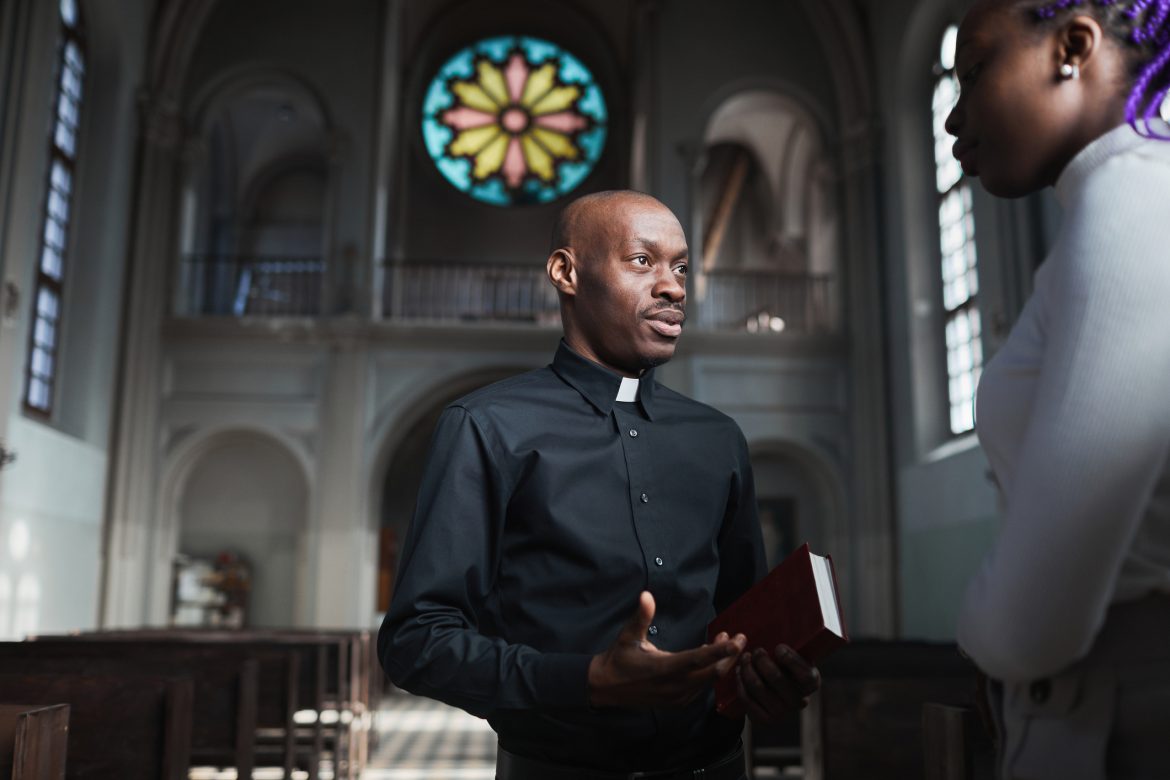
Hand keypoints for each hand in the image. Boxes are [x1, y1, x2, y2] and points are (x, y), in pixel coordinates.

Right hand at [587, 591, 746, 708]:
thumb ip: (641, 616)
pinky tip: (711, 658)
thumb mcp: (628, 635)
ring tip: (726, 642)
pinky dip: (711, 673)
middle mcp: (674, 686)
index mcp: (663, 668)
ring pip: (709, 682)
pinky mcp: (678, 702)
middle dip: (730, 656)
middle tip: (740, 637)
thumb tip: (646, 595)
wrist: (606, 688)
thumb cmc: (618, 658)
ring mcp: (677, 697)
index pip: (698, 660)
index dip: (719, 651)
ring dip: (721, 663)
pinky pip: (702, 688)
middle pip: (713, 673)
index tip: (735, 642)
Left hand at [735, 644, 820, 722]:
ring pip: (759, 687)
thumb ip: (787, 644)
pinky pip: (747, 699)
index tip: (778, 648)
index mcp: (811, 682)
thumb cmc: (783, 662)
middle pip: (777, 679)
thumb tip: (781, 621)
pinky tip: (739, 671)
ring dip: (747, 669)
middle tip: (755, 650)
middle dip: (762, 661)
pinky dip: (740, 682)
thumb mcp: (791, 652)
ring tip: (744, 658)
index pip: (805, 675)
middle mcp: (799, 700)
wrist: (771, 689)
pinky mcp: (765, 719)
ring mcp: (783, 712)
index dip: (791, 661)